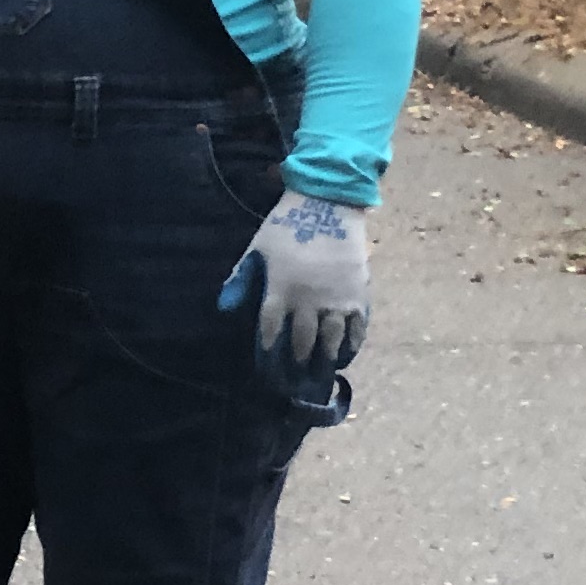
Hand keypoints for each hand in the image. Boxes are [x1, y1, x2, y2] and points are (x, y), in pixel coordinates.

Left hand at [218, 192, 368, 393]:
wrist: (328, 206)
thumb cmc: (286, 226)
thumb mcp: (256, 249)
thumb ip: (242, 279)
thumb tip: (225, 307)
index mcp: (280, 289)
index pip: (270, 329)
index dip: (268, 349)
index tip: (266, 365)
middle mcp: (309, 299)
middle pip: (302, 340)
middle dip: (296, 361)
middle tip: (293, 378)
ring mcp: (337, 299)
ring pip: (331, 339)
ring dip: (324, 358)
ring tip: (319, 372)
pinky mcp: (359, 294)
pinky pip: (357, 327)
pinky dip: (352, 344)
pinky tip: (345, 355)